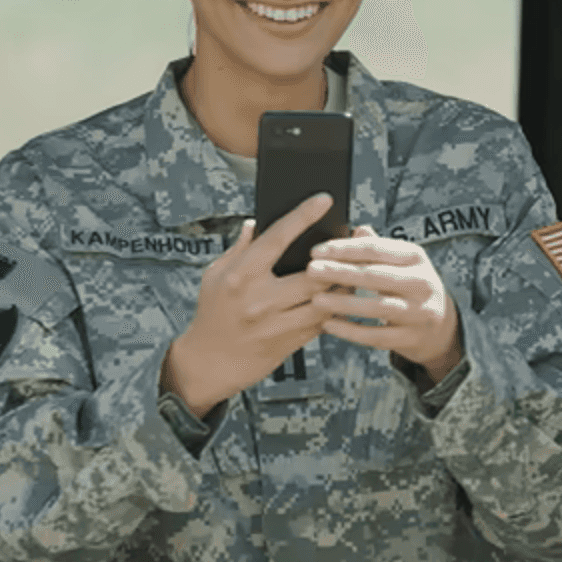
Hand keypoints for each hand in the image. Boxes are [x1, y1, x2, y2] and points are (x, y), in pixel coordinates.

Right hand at [169, 193, 347, 412]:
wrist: (209, 362)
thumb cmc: (211, 314)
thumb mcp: (214, 275)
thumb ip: (238, 249)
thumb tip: (254, 223)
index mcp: (241, 276)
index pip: (277, 238)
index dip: (302, 216)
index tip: (323, 200)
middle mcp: (261, 299)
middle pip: (314, 274)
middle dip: (337, 257)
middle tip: (351, 240)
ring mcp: (278, 324)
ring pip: (326, 300)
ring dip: (343, 284)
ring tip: (352, 269)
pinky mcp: (291, 342)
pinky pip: (323, 321)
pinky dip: (335, 307)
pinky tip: (340, 296)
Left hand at [307, 226, 462, 380]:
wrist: (442, 326)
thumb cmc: (411, 286)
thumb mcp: (402, 261)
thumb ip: (377, 247)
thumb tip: (356, 229)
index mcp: (416, 257)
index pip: (376, 249)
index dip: (344, 249)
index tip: (317, 250)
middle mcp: (422, 283)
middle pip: (375, 276)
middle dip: (339, 272)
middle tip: (311, 270)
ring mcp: (419, 313)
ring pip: (377, 307)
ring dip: (344, 303)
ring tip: (316, 299)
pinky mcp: (412, 338)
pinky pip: (376, 336)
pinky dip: (351, 331)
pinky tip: (329, 324)